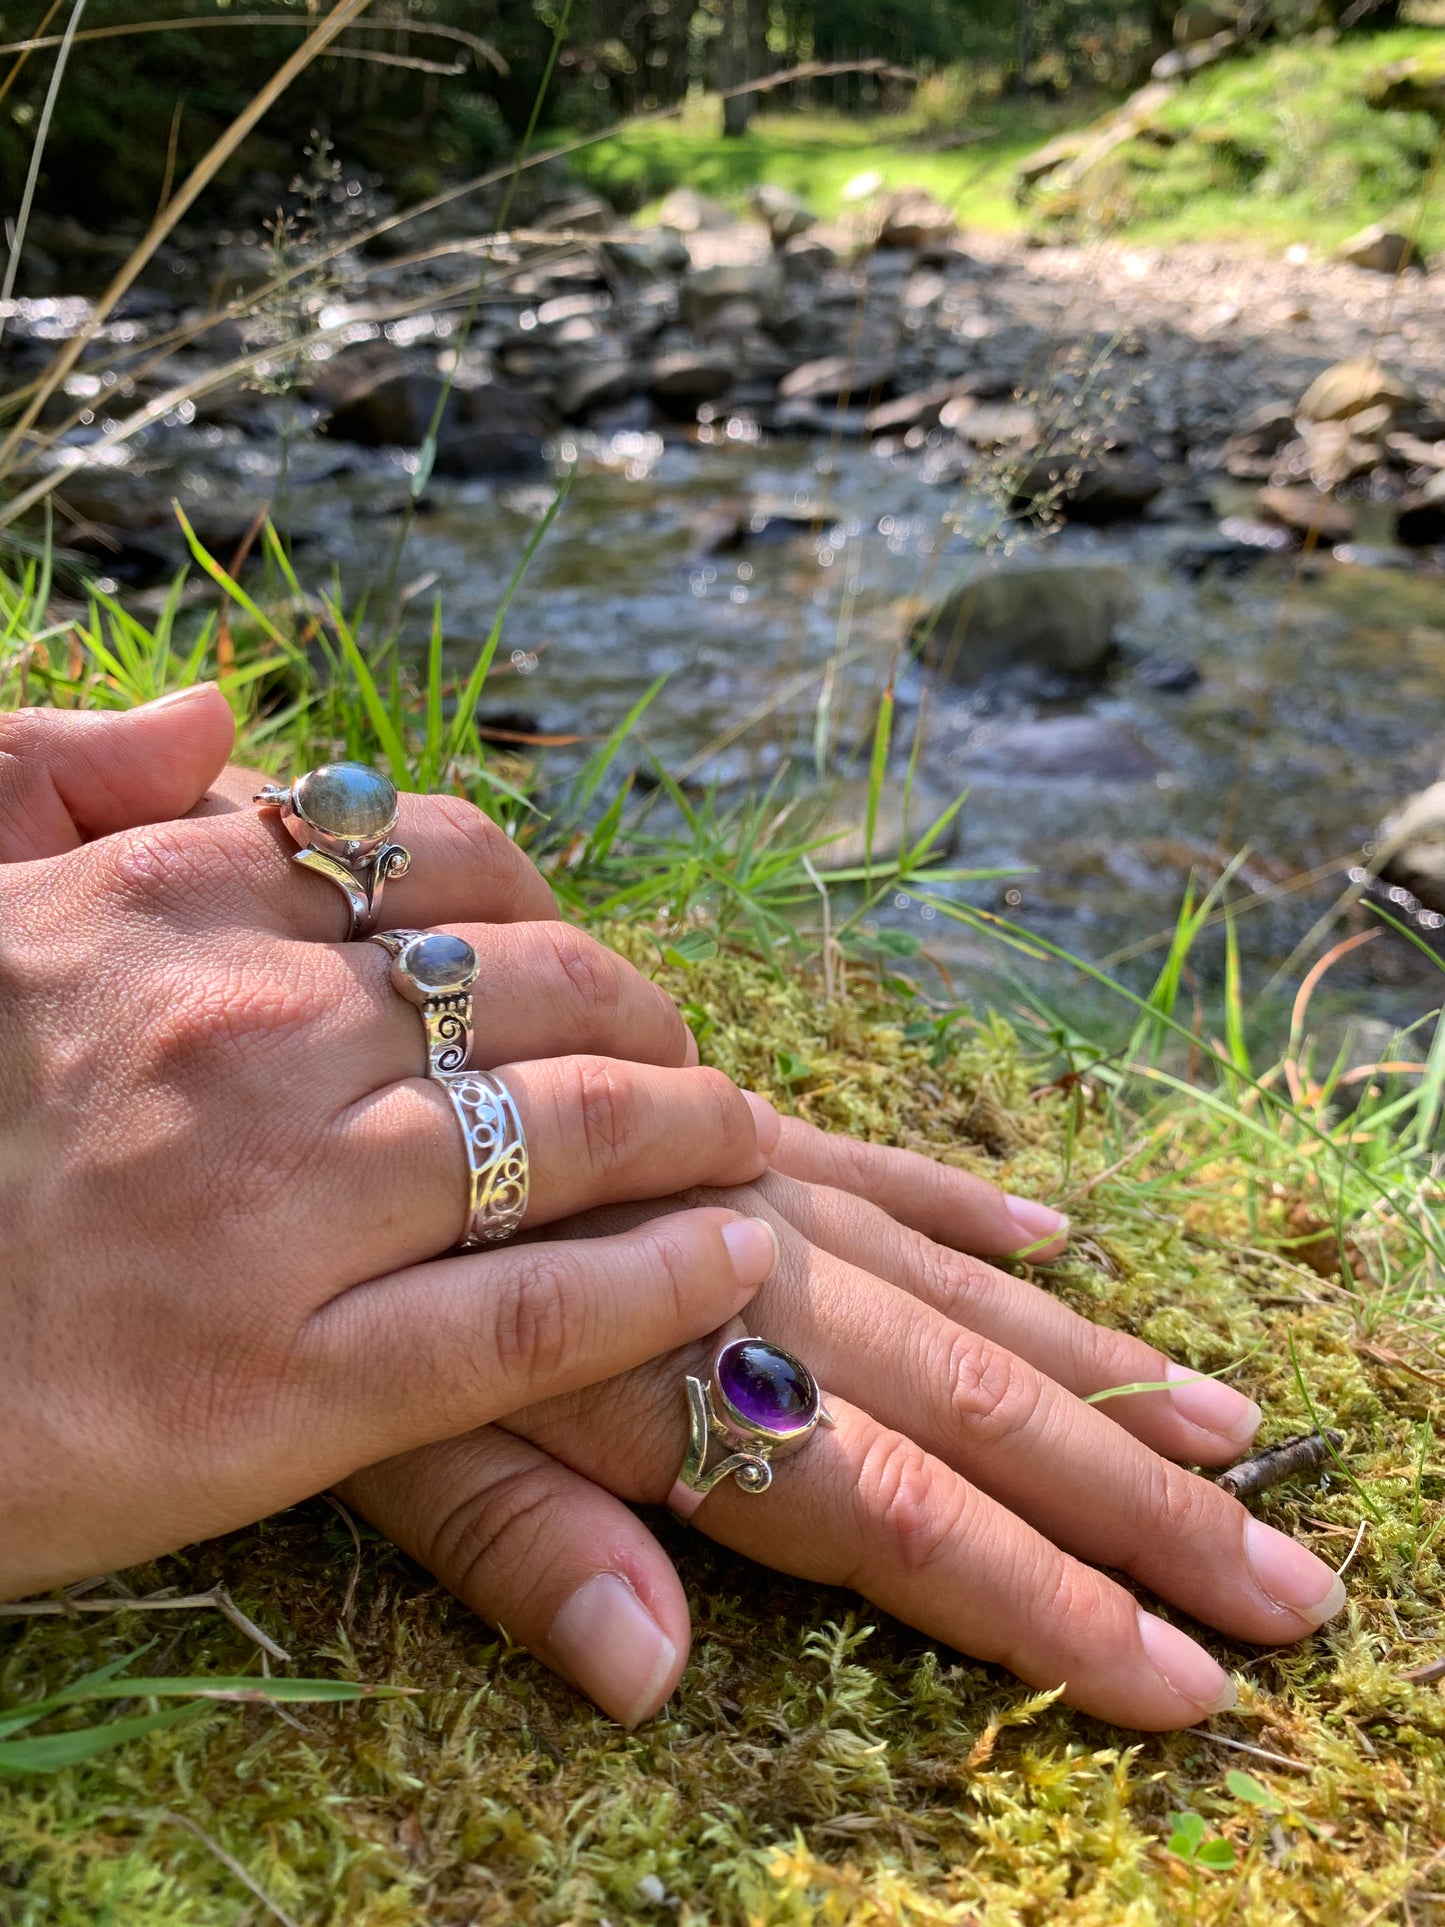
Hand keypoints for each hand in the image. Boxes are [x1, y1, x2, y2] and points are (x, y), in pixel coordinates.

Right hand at [0, 692, 782, 1595]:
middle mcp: (244, 1038)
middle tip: (690, 1061)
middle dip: (649, 1021)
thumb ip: (63, 780)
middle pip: (539, 994)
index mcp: (165, 914)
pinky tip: (732, 1262)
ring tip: (742, 1144)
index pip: (436, 869)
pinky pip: (531, 1315)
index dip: (552, 916)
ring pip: (566, 1135)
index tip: (588, 964)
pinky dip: (661, 1282)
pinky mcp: (287, 1388)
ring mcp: (279, 1210)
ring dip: (692, 1133)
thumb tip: (213, 721)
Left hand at [344, 1168, 1344, 1734]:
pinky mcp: (706, 1123)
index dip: (1034, 1600)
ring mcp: (730, 1186)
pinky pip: (865, 1165)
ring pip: (946, 1288)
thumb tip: (650, 1673)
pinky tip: (1050, 1236)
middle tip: (1285, 1584)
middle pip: (960, 1398)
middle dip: (1130, 1502)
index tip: (1184, 1678)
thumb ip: (510, 1533)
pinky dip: (959, 1210)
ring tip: (1233, 1429)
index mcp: (656, 1370)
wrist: (258, 1045)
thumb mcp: (358, 1435)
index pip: (883, 1507)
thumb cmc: (266, 1277)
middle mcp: (729, 1270)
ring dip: (1093, 1368)